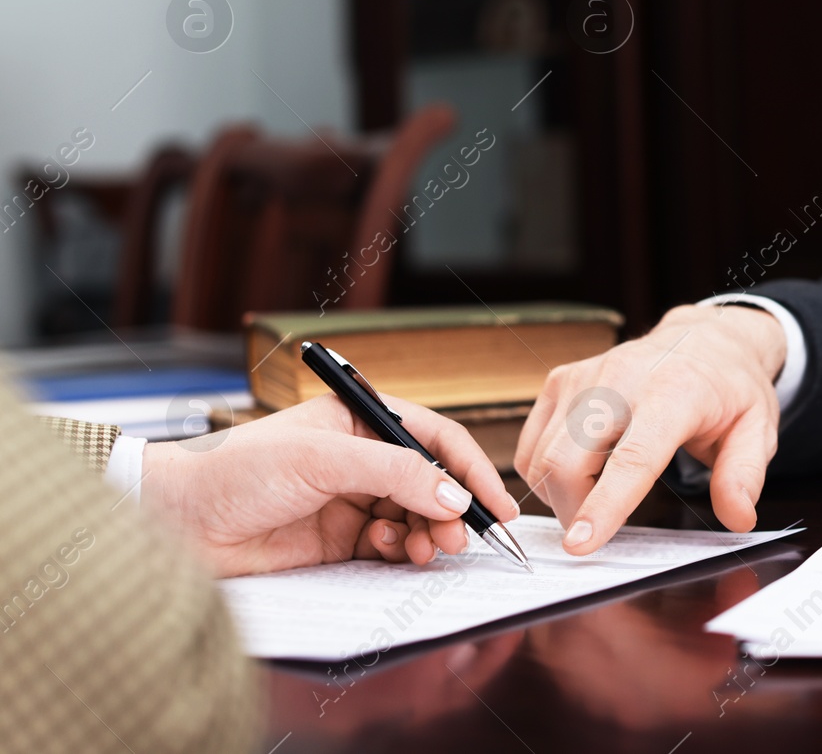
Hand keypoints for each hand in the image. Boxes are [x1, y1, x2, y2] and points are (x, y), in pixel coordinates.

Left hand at [143, 393, 519, 576]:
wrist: (176, 522)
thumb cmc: (237, 470)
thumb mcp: (323, 458)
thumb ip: (395, 473)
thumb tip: (453, 497)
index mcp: (362, 421)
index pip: (435, 439)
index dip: (469, 470)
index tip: (495, 505)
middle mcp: (362, 459)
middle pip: (432, 483)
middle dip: (452, 510)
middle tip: (460, 538)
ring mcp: (352, 501)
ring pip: (416, 518)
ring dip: (429, 534)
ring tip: (427, 549)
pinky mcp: (338, 541)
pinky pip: (390, 546)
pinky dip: (400, 551)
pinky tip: (387, 549)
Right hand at [515, 304, 784, 554]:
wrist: (703, 340)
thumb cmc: (728, 388)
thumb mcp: (758, 429)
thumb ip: (744, 475)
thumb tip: (737, 518)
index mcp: (675, 393)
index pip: (632, 457)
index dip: (603, 505)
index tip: (580, 544)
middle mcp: (622, 379)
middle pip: (568, 460)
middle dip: (572, 511)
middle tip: (597, 532)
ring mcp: (585, 376)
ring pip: (542, 456)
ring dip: (558, 495)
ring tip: (594, 498)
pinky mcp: (561, 379)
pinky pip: (531, 443)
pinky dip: (544, 472)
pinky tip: (578, 474)